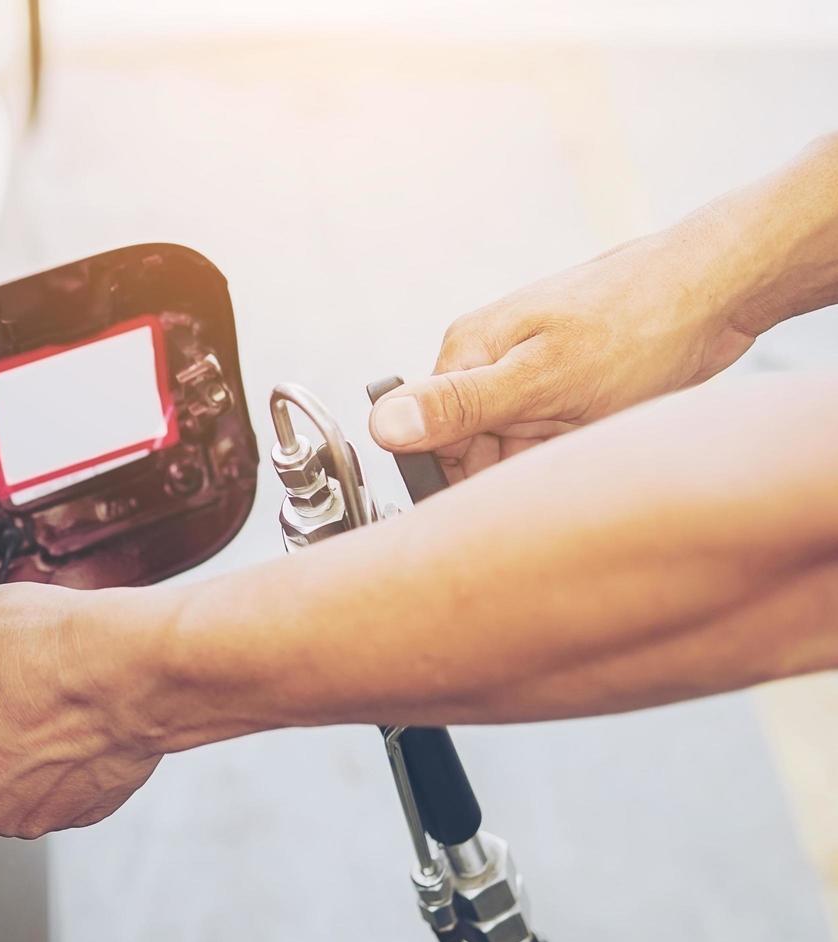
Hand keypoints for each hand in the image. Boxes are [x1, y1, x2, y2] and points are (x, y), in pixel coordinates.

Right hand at [369, 212, 765, 479]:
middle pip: (470, 448)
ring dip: (549, 461)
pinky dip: (573, 448)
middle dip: (512, 470)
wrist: (719, 289)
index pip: (428, 439)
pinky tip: (603, 436)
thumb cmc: (637, 325)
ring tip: (592, 443)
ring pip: (514, 447)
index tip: (503, 495)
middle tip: (564, 465)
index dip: (460, 477)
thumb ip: (459, 406)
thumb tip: (380, 426)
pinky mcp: (564, 383)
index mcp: (467, 353)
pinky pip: (549, 436)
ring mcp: (529, 372)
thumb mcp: (541, 380)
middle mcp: (490, 361)